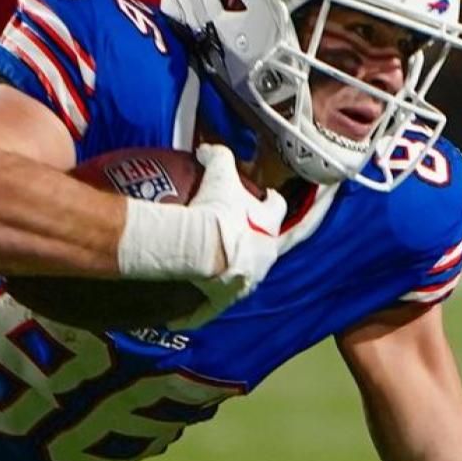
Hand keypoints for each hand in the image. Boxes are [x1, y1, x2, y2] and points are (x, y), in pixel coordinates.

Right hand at [172, 143, 285, 327]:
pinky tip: (183, 312)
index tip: (265, 196)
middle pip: (266, 246)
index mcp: (268, 225)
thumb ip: (219, 155)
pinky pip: (209, 308)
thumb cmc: (215, 210)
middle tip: (237, 232)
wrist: (200, 248)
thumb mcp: (220, 173)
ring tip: (213, 266)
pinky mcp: (223, 302)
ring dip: (233, 271)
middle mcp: (264, 257)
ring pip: (244, 277)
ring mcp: (246, 282)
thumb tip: (208, 147)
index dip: (271, 200)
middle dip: (256, 239)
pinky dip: (198, 309)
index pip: (278, 208)